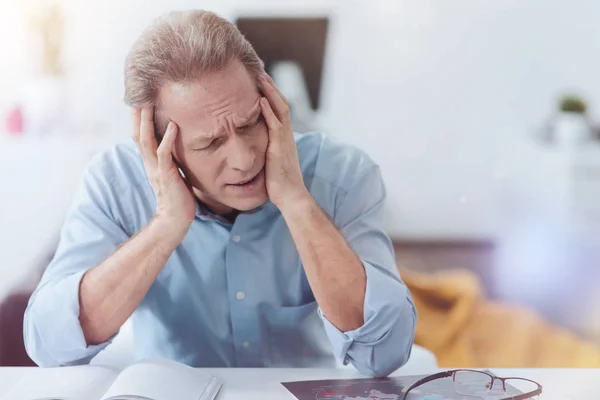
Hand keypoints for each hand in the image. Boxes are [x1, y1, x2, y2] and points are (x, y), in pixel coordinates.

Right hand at [132, 107, 195, 234]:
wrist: (175, 219)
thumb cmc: (178, 197)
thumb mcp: (173, 172)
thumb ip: (171, 159)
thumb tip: (177, 146)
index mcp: (150, 162)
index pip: (140, 135)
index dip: (139, 118)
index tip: (141, 98)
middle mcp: (149, 163)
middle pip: (137, 133)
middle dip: (137, 113)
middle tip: (138, 92)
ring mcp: (156, 169)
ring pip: (146, 140)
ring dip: (146, 121)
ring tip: (149, 102)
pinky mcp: (166, 176)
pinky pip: (164, 154)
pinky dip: (167, 139)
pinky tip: (173, 126)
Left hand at [259, 74, 309, 209]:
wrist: (292, 197)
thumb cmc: (280, 185)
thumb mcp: (271, 163)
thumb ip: (265, 152)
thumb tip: (254, 150)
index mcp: (284, 138)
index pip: (280, 111)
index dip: (272, 97)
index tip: (262, 85)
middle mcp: (287, 136)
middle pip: (281, 104)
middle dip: (271, 89)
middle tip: (260, 73)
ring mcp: (284, 141)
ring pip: (280, 110)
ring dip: (270, 93)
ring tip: (260, 79)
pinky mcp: (279, 148)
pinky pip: (275, 125)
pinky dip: (268, 111)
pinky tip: (261, 101)